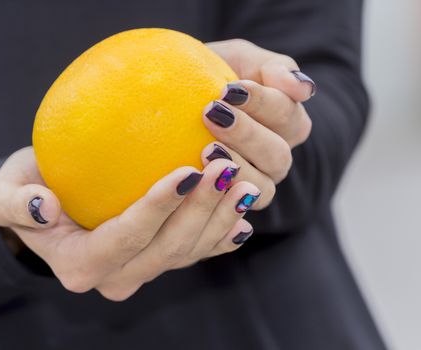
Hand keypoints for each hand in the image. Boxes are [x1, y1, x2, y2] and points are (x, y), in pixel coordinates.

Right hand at [0, 147, 264, 300]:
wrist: (46, 208)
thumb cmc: (24, 192)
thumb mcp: (2, 193)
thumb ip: (11, 204)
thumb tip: (43, 209)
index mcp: (79, 264)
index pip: (125, 237)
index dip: (157, 208)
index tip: (185, 171)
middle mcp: (115, 276)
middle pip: (167, 249)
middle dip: (201, 211)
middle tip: (225, 167)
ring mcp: (141, 270)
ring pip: (189, 253)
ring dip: (220, 219)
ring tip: (243, 182)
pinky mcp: (159, 258)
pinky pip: (198, 252)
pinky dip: (223, 235)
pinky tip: (245, 214)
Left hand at [202, 39, 313, 207]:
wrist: (172, 99)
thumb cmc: (209, 75)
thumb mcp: (238, 58)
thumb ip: (273, 68)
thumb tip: (306, 89)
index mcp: (287, 122)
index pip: (287, 115)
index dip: (262, 103)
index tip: (229, 90)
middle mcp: (277, 156)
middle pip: (277, 154)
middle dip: (245, 134)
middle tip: (210, 114)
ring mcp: (257, 183)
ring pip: (263, 187)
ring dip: (236, 168)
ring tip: (205, 149)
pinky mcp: (232, 203)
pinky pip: (236, 208)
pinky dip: (222, 195)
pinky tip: (198, 178)